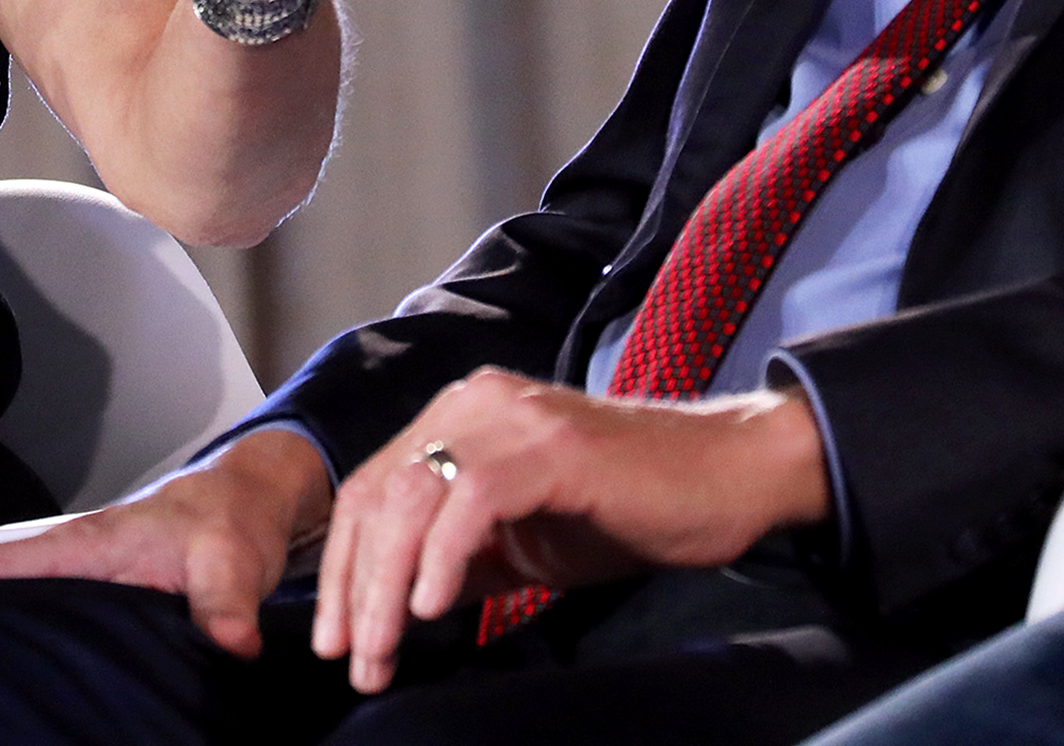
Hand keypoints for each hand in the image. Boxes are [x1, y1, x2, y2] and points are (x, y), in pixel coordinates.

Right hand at [0, 428, 333, 656]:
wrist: (248, 504)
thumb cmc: (232, 521)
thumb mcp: (234, 558)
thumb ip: (226, 601)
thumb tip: (231, 644)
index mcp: (84, 546)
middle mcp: (69, 558)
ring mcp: (79, 578)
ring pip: (5, 599)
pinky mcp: (96, 596)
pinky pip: (37, 613)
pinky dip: (3, 629)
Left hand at [313, 368, 830, 692]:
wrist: (727, 477)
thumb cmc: (629, 507)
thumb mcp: (524, 540)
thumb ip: (460, 556)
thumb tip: (390, 606)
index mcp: (459, 417)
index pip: (371, 490)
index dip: (343, 570)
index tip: (336, 642)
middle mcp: (473, 403)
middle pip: (377, 494)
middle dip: (353, 587)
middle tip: (352, 660)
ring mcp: (511, 418)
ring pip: (411, 496)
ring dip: (386, 586)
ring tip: (384, 651)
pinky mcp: (551, 445)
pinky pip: (471, 498)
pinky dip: (442, 555)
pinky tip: (435, 607)